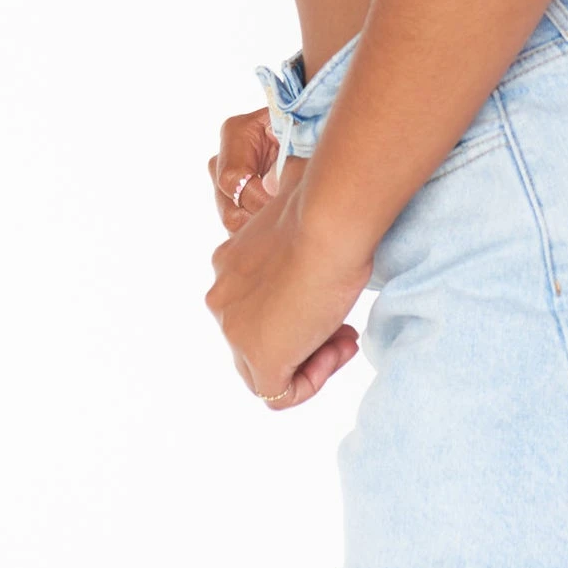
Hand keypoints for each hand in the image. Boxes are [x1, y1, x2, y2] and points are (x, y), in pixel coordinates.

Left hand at [206, 171, 371, 409]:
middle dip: (302, 336)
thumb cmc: (325, 209)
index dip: (296, 306)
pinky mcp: (259, 358)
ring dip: (310, 359)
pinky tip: (339, 348)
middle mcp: (222, 298)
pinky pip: (279, 395)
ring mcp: (235, 330)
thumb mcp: (302, 211)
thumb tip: (297, 172)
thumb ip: (292, 219)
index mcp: (229, 263)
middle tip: (342, 325)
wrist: (328, 223)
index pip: (256, 305)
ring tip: (345, 338)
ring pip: (266, 370)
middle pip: (259, 339)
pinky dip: (312, 380)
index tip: (328, 293)